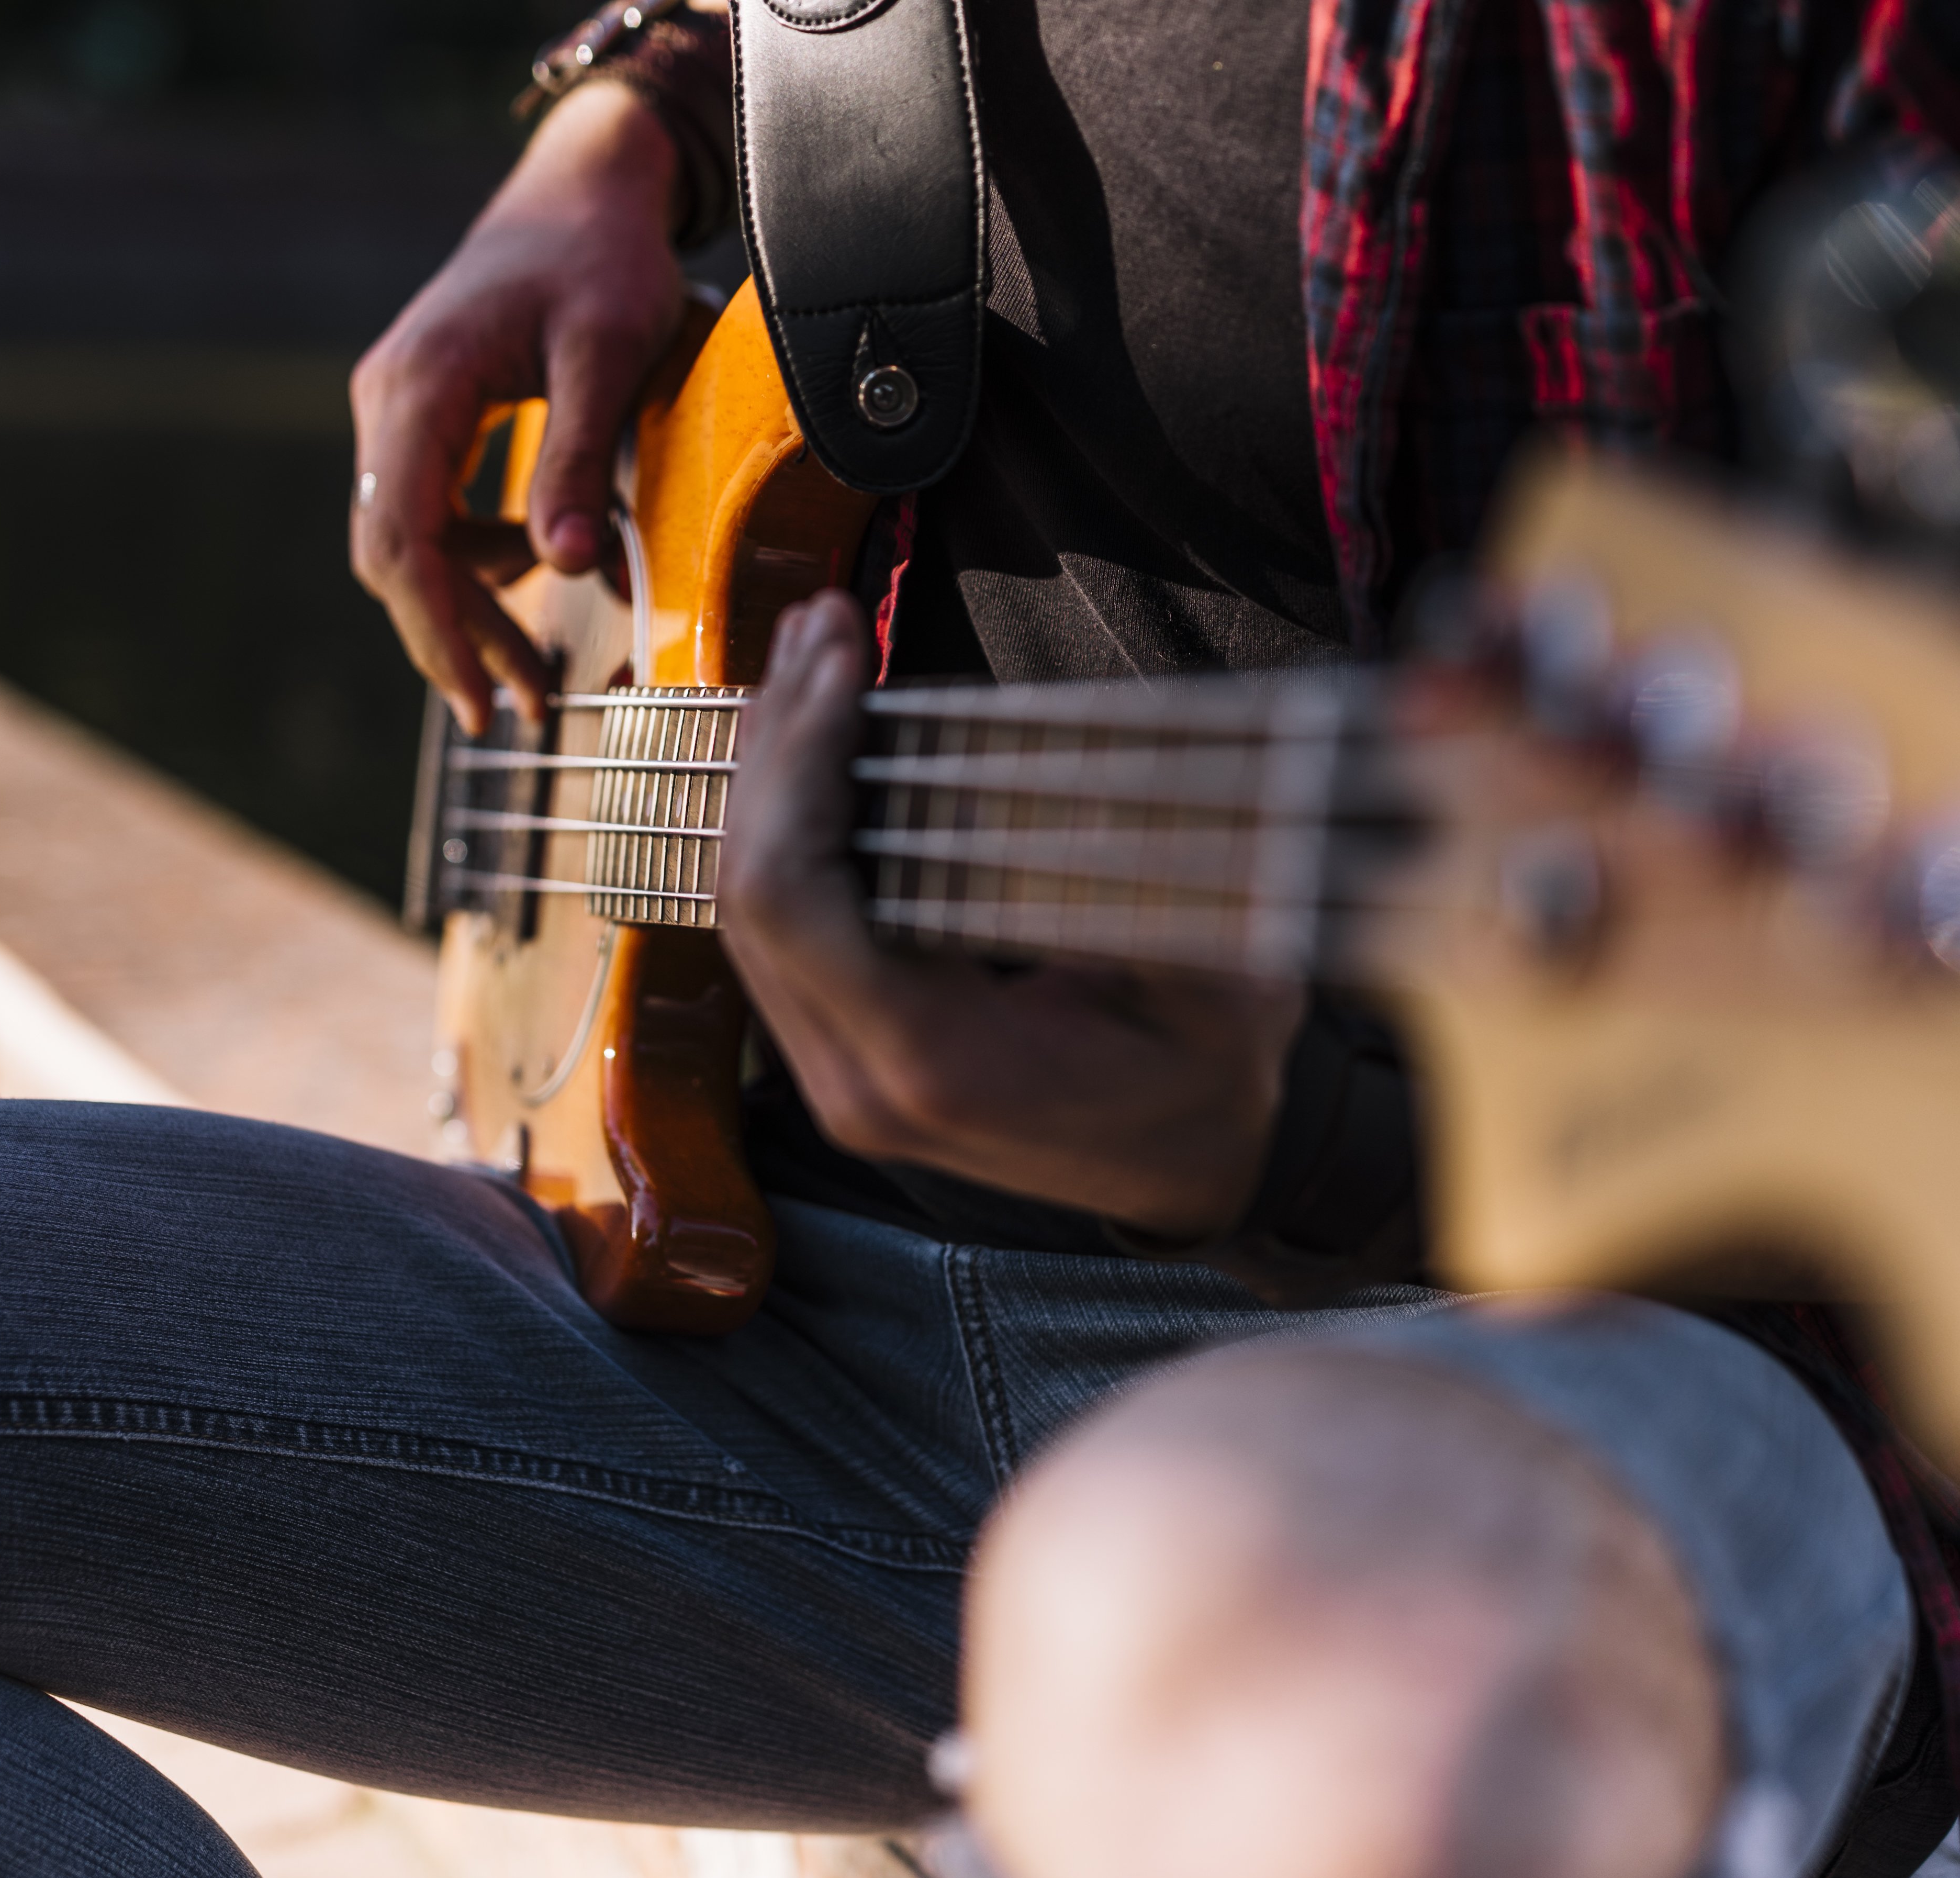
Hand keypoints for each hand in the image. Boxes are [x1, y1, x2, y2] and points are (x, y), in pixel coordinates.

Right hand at [350, 82, 684, 731]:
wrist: (585, 187)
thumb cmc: (603, 259)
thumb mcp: (608, 354)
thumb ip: (577, 460)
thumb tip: (568, 571)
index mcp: (421, 388)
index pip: (402, 538)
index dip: (437, 631)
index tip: (480, 700)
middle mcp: (389, 400)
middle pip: (393, 553)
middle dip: (452, 639)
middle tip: (518, 711)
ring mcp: (400, 408)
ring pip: (410, 539)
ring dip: (468, 608)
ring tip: (536, 672)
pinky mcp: (426, 415)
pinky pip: (432, 510)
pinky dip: (476, 559)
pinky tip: (535, 573)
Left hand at [719, 594, 1305, 1240]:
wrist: (1197, 1171)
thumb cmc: (1211, 1076)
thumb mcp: (1213, 979)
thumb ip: (1143, 883)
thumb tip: (1093, 761)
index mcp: (933, 1062)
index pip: (794, 898)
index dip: (797, 759)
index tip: (843, 653)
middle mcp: (857, 1079)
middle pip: (749, 892)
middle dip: (778, 743)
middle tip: (825, 624)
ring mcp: (838, 1072)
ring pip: (746, 906)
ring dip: (772, 771)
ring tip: (815, 654)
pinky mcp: (843, 1046)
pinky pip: (780, 925)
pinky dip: (786, 821)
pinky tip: (816, 736)